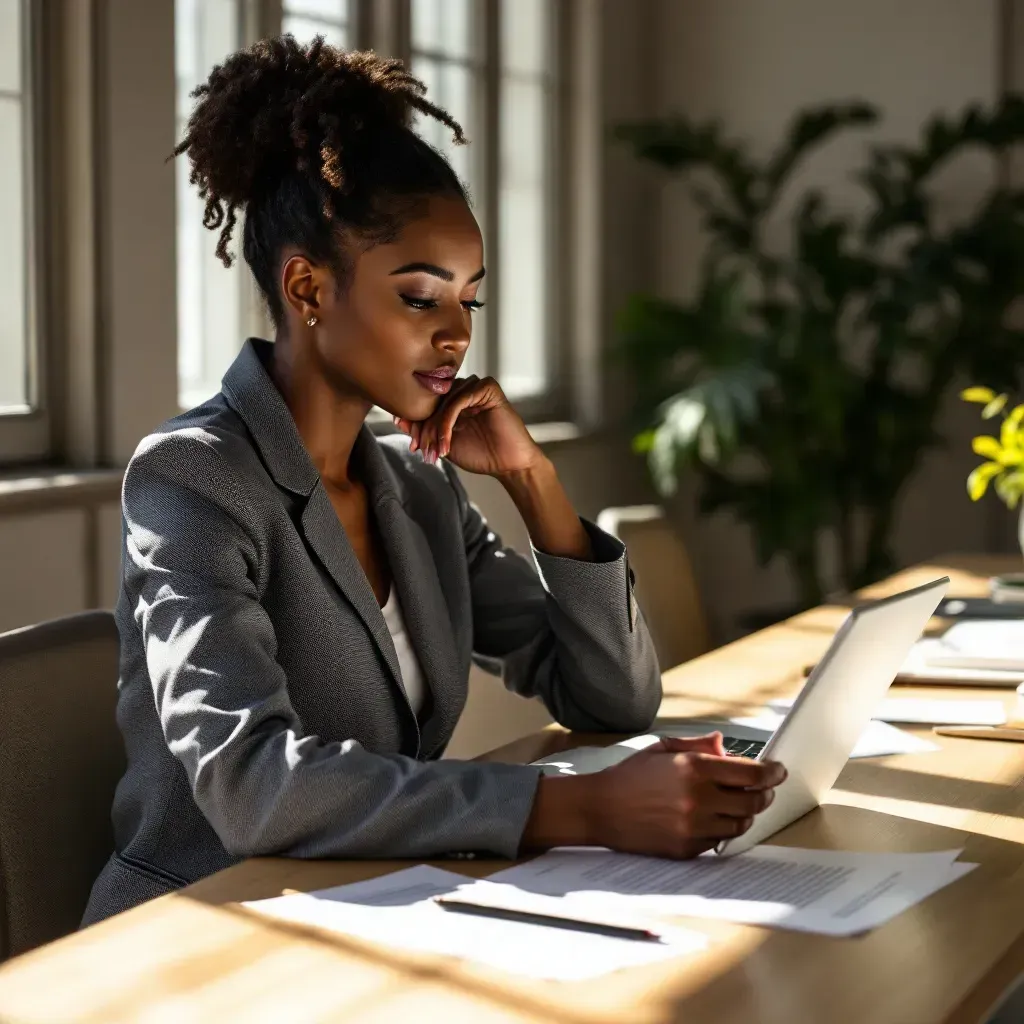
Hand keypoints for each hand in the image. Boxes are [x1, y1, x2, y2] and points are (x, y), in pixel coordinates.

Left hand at [394, 375, 542, 476]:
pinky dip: (449, 420)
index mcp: (452, 401)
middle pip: (432, 400)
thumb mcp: (443, 444)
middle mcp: (462, 390)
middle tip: (423, 450)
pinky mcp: (488, 388)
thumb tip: (399, 420)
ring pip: (444, 400)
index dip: (415, 423)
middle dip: (424, 428)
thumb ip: (424, 431)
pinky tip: (448, 440)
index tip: (413, 445)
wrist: (508, 464)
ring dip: (436, 427)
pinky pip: (460, 398)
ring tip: (437, 449)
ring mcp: (475, 387)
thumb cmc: (479, 454)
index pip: (426, 403)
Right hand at [586, 732, 786, 858]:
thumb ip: (697, 745)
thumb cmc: (629, 776)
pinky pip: (719, 841)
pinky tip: (712, 819)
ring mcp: (693, 826)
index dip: (771, 772)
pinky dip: (722, 829)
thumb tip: (724, 746)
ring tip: (736, 804)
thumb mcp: (662, 750)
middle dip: (763, 794)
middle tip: (763, 789)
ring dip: (745, 813)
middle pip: (753, 801)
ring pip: (740, 824)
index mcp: (694, 768)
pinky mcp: (687, 848)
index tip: (778, 771)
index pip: (750, 773)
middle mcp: (698, 798)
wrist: (600, 808)